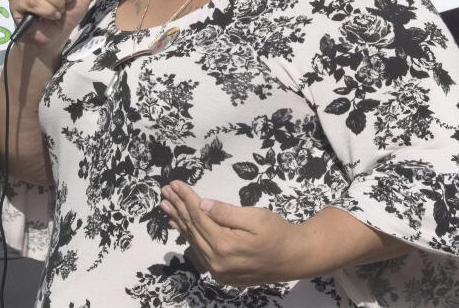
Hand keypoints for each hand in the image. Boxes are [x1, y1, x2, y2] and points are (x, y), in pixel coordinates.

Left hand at [160, 180, 304, 286]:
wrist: (294, 259)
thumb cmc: (278, 233)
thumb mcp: (256, 217)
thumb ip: (227, 212)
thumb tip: (202, 205)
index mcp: (225, 245)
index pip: (198, 217)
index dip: (186, 198)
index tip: (175, 184)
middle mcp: (216, 262)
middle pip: (192, 229)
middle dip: (178, 207)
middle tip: (165, 191)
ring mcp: (218, 271)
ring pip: (193, 241)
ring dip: (180, 222)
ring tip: (166, 206)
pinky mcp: (221, 274)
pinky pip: (200, 252)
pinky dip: (189, 237)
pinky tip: (181, 228)